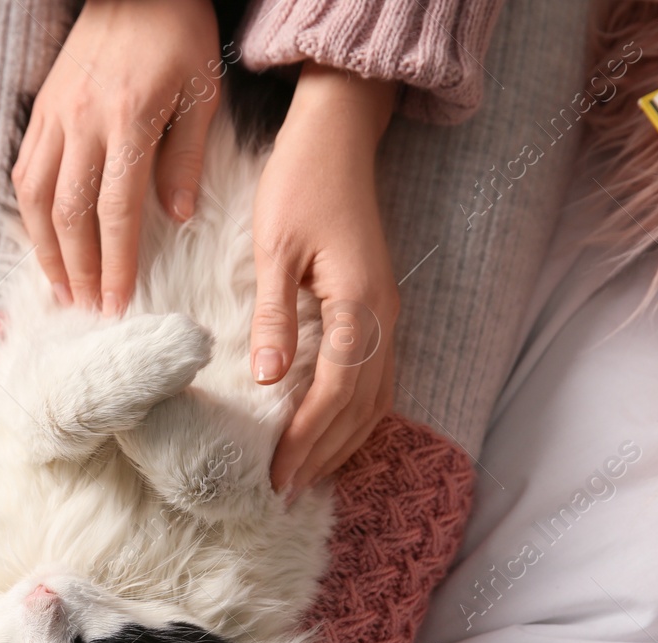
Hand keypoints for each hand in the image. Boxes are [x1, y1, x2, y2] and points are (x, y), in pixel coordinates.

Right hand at [13, 0, 221, 314]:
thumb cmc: (179, 36)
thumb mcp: (201, 94)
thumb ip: (185, 158)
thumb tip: (175, 216)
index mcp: (128, 121)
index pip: (116, 210)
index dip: (115, 262)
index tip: (118, 302)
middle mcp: (83, 122)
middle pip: (69, 213)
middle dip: (79, 268)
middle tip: (89, 307)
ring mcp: (56, 115)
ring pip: (36, 197)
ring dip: (46, 249)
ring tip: (62, 286)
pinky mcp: (42, 109)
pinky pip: (25, 170)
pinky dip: (30, 212)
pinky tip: (42, 239)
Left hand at [250, 63, 399, 495]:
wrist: (339, 135)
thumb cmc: (300, 183)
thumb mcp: (274, 247)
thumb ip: (274, 315)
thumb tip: (270, 380)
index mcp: (358, 304)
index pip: (335, 393)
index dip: (307, 440)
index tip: (277, 477)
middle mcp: (384, 317)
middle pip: (361, 407)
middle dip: (324, 454)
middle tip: (285, 492)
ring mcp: (387, 314)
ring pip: (375, 398)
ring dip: (343, 441)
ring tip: (307, 475)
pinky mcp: (379, 307)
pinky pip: (377, 379)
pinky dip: (355, 415)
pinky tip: (330, 432)